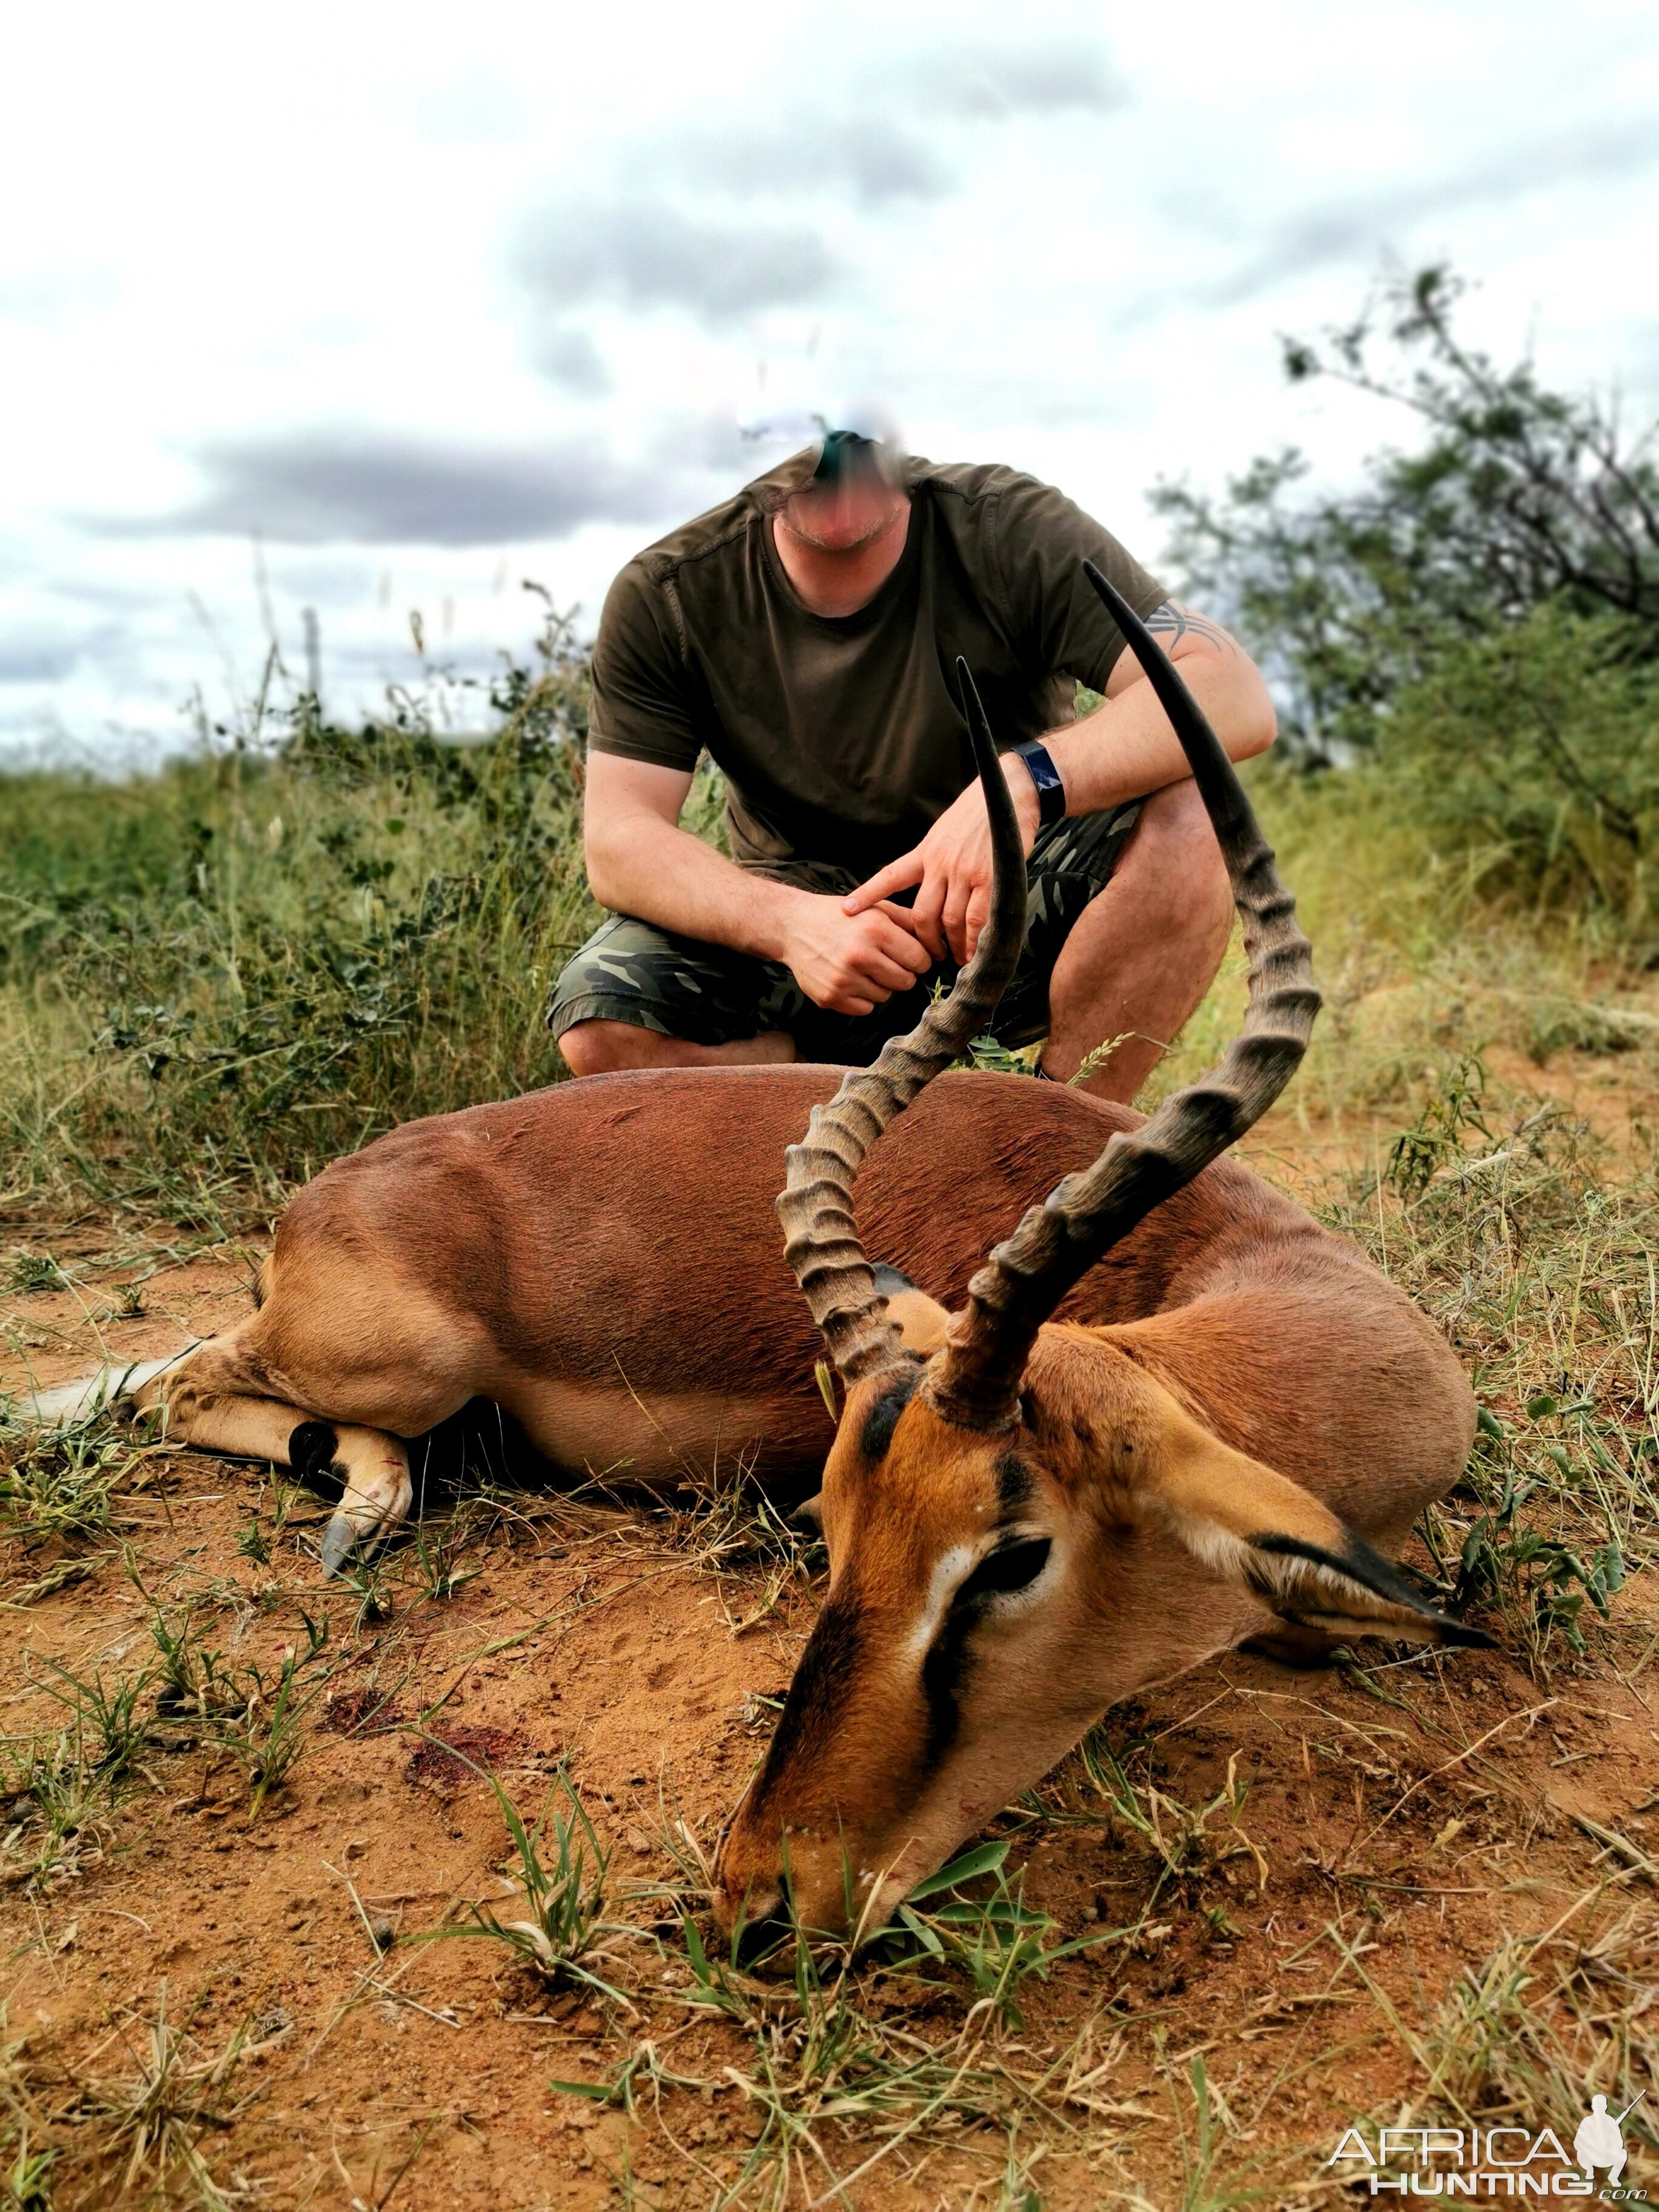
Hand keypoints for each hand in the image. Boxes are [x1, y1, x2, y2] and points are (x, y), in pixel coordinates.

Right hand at [778, 891, 933, 1015]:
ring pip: (885, 997)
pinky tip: (851, 979)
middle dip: (902, 974)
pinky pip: (865, 1009)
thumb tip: (940, 941)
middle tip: (887, 963)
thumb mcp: (876, 907)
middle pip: (906, 982)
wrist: (794, 926)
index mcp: (875, 930)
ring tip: (865, 968)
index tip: (910, 956)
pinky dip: (862, 998)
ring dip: (881, 985)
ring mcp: (843, 979)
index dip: (919, 960)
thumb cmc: (842, 917)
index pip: (920, 960)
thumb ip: (909, 922)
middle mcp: (859, 955)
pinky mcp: (830, 997)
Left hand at [843, 759, 1040, 964]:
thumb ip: (934, 858)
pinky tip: (972, 952)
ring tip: (954, 958)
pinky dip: (972, 941)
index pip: (891, 875)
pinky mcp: (989, 878)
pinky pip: (976, 919)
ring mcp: (964, 872)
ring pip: (948, 920)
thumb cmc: (977, 814)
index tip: (847, 909)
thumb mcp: (944, 831)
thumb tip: (932, 888)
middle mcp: (940, 863)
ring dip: (950, 945)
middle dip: (924, 940)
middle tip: (929, 955)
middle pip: (922, 913)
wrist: (1008, 793)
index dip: (869, 894)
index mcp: (926, 851)